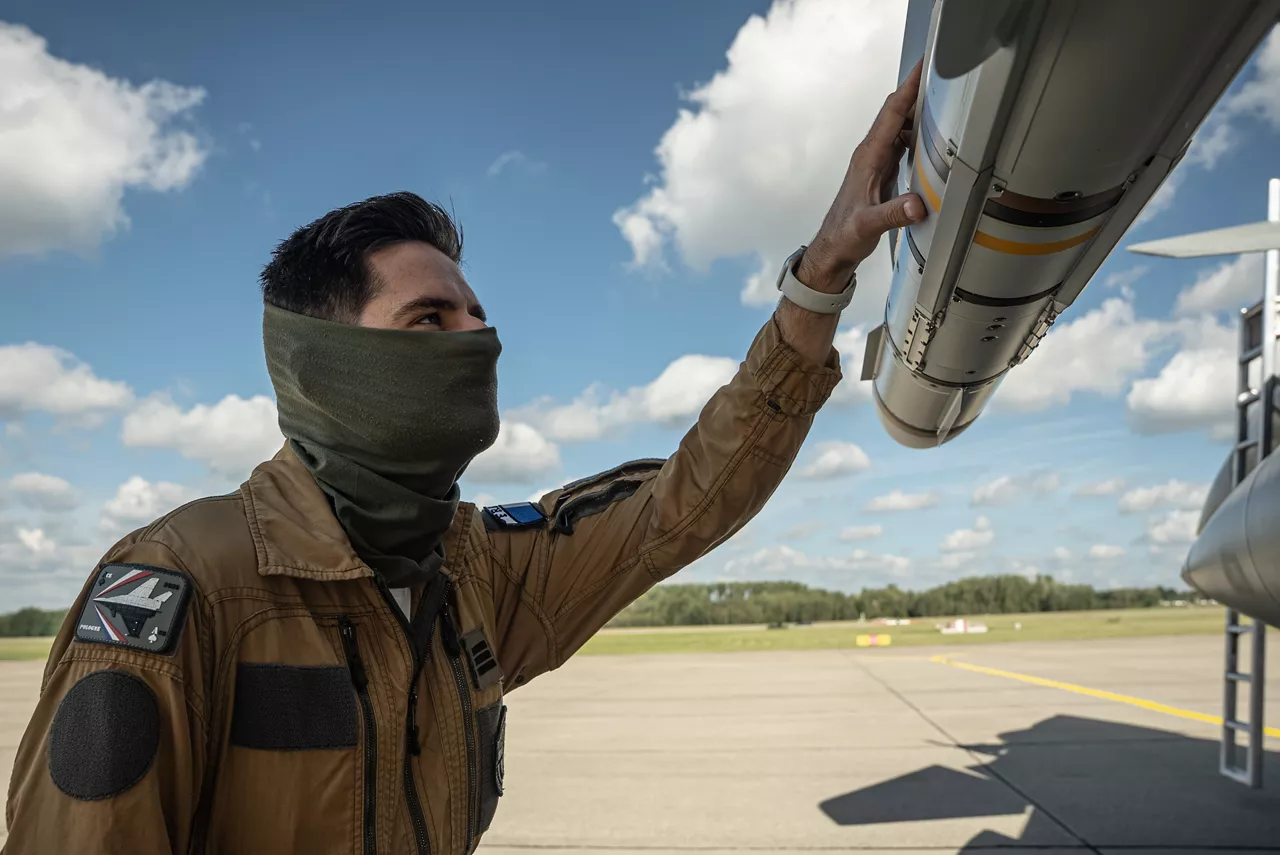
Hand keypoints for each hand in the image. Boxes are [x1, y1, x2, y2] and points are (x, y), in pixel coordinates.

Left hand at [797, 59, 926, 293]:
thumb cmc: (844, 236)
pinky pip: (902, 144)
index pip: (891, 113)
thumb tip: (917, 204)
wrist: (833, 249)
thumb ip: (893, 214)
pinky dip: (917, 134)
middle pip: (898, 113)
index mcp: (868, 157)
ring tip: (947, 100)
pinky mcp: (882, 172)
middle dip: (919, 91)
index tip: (926, 65)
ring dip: (921, 112)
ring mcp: (876, 162)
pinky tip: (932, 137)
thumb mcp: (868, 226)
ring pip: (901, 127)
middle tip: (946, 74)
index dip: (909, 87)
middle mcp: (871, 154)